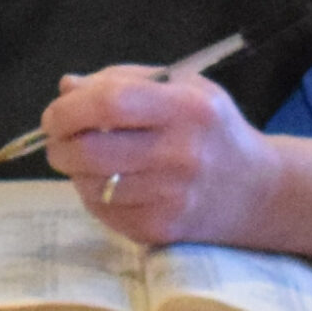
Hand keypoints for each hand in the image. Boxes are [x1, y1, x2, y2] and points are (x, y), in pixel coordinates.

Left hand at [38, 65, 279, 245]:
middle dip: (59, 144)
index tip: (54, 115)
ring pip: (90, 184)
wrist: (257, 191)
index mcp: (187, 108)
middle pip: (91, 150)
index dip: (69, 109)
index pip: (110, 104)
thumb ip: (122, 81)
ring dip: (75, 171)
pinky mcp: (162, 229)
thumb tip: (67, 88)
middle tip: (57, 140)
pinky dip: (93, 195)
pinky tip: (110, 183)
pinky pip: (103, 210)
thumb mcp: (181, 88)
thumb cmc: (210, 129)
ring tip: (88, 160)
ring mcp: (172, 197)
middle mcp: (182, 154)